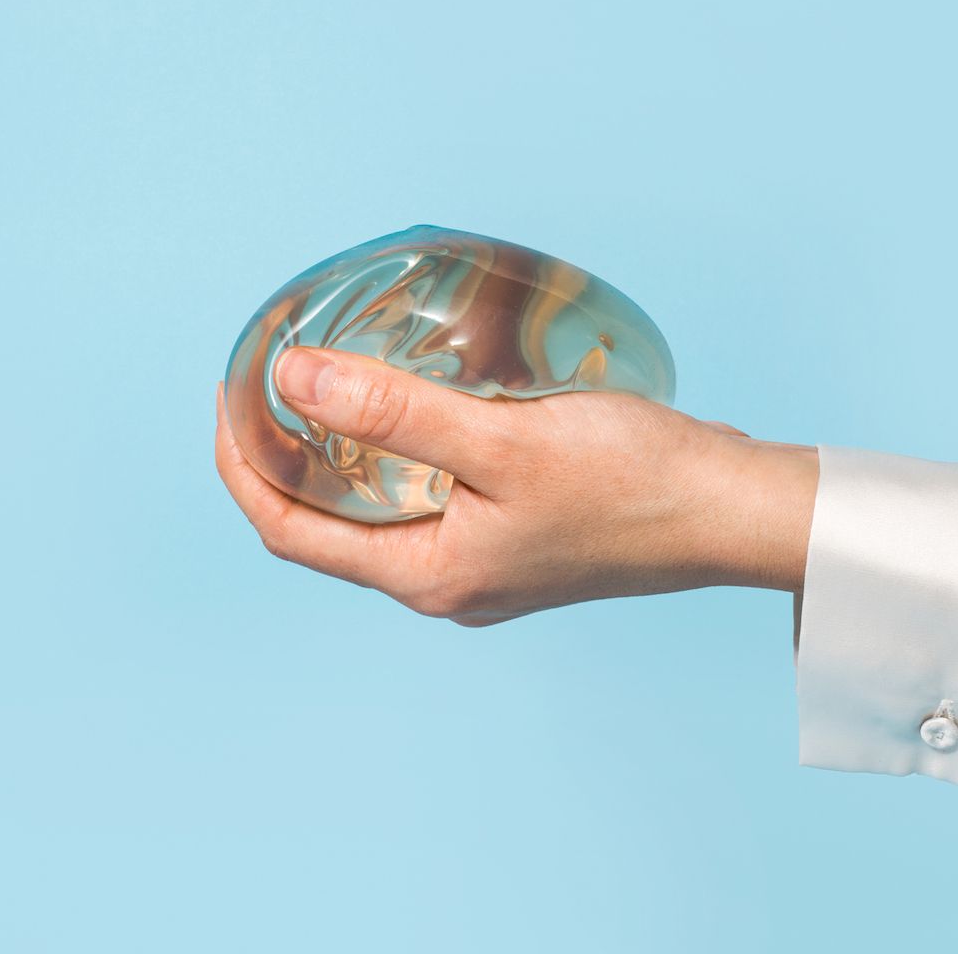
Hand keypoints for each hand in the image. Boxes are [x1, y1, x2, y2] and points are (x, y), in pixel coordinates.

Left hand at [215, 347, 818, 625]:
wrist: (730, 512)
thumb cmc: (632, 483)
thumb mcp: (504, 441)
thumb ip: (395, 414)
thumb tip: (293, 380)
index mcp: (427, 574)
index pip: (288, 528)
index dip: (241, 462)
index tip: (226, 392)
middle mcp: (445, 581)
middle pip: (327, 522)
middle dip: (286, 452)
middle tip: (271, 376)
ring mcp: (482, 566)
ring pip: (381, 508)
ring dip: (347, 450)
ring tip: (335, 381)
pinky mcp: (516, 542)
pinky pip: (431, 499)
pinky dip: (404, 452)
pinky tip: (420, 405)